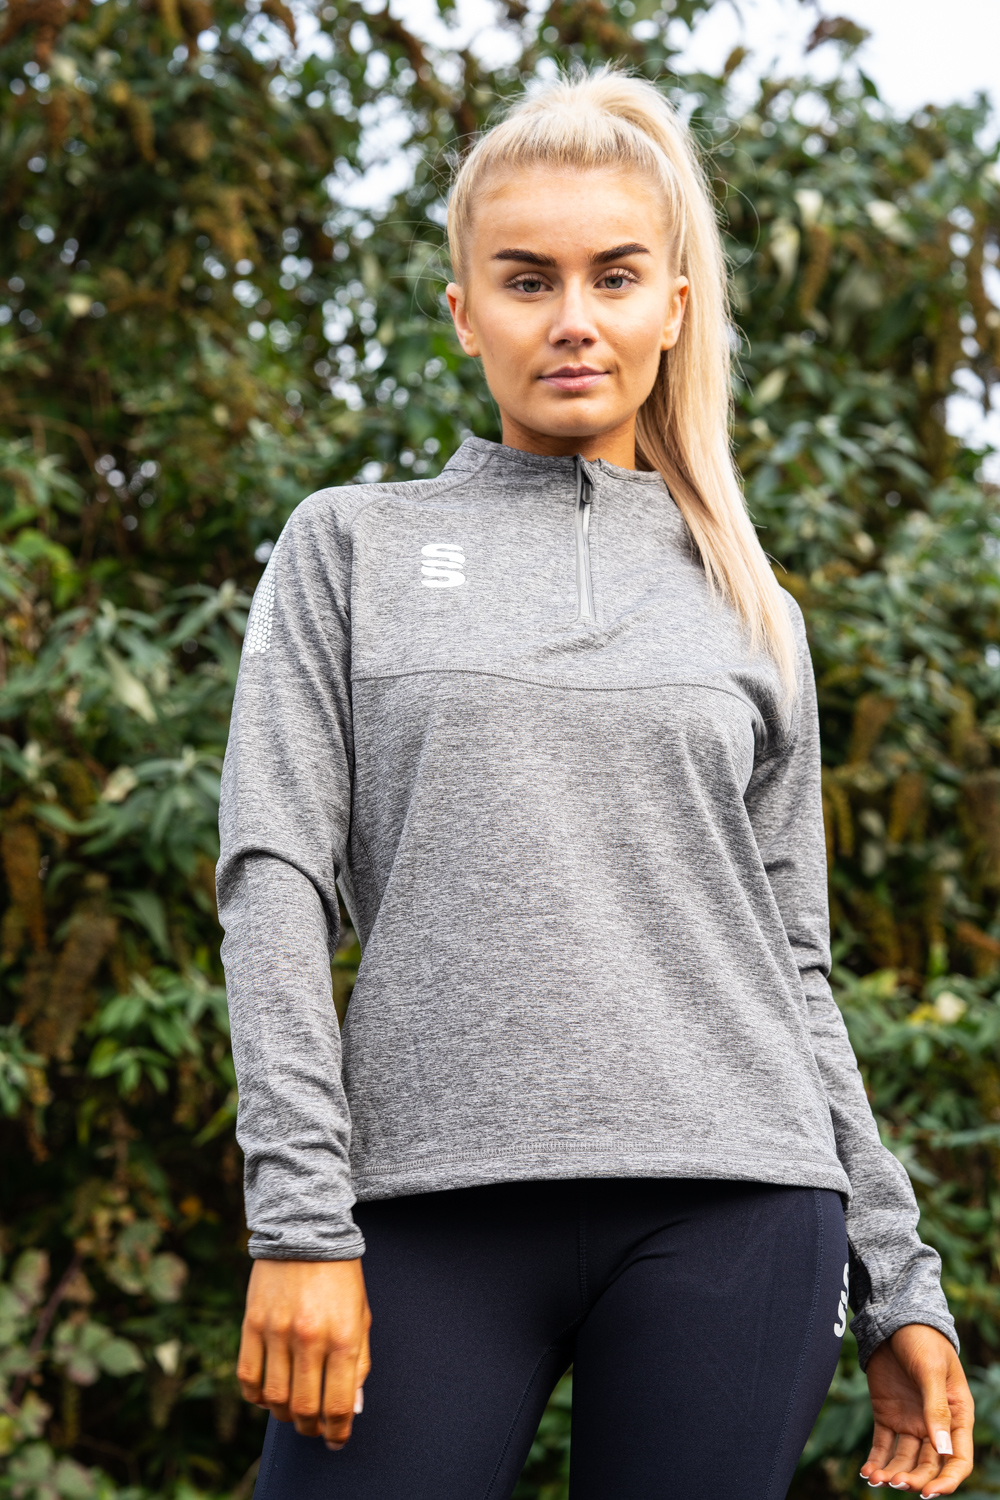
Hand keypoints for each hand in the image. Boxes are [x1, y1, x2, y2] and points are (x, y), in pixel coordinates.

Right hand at [237, 1258, 370, 1448]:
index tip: (337, 1439)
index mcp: (343, 1336)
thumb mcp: (361, 1315)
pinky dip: (257, 1396)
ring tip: (293, 1412)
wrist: (306, 1229)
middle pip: (304, 1408)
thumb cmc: (340, 1275)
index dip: (337, 1432)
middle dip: (312, 1428)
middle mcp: (309, 1338)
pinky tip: (268, 1394)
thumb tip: (351, 1408)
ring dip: (285, 1416)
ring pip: (275, 1399)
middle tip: (316, 1429)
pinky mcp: (251, 1324)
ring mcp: (277, 1332)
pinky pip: (247, 1377)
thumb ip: (359, 1363)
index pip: (338, 1404)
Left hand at [861, 1323, 973, 1494]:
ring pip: (905, 1459)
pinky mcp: (887, 1415)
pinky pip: (883, 1444)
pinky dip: (876, 1460)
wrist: (894, 1318)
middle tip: (895, 1482)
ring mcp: (910, 1421)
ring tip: (877, 1478)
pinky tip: (868, 1472)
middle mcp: (935, 1425)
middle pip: (929, 1464)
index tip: (929, 1493)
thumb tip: (942, 1450)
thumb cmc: (922, 1340)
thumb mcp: (931, 1371)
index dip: (947, 1480)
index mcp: (957, 1415)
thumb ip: (936, 1408)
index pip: (958, 1459)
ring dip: (893, 1472)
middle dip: (915, 1479)